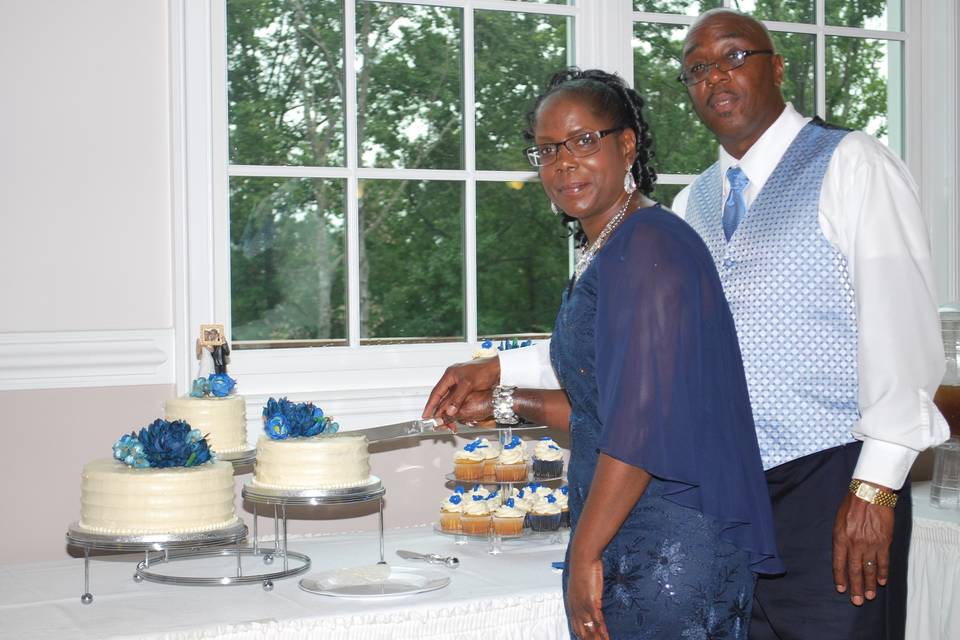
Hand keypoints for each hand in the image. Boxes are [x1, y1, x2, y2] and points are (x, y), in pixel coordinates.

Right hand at [421, 357, 499, 420]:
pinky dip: (455, 409)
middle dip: (438, 411)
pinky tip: (455, 416)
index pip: (436, 392)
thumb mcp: (469, 384)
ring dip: (448, 411)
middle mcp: (453, 380)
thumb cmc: (484, 370)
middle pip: (442, 398)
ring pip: (449, 400)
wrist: (498, 368)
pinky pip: (457, 401)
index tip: (426, 415)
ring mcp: (460, 384)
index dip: (430, 405)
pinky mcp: (467, 389)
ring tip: (447, 422)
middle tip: (436, 422)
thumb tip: (449, 411)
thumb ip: (458, 398)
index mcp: (450, 375)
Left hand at [567, 557, 608, 639]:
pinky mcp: (591, 602)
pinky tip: (606, 637)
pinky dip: (602, 630)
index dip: (582, 635)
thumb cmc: (582, 569)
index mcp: (571, 604)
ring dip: (597, 639)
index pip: (576, 626)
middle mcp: (575, 607)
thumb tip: (587, 598)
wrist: (583, 558)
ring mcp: (583, 606)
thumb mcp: (580, 585)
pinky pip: (597, 620)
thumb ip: (582, 594)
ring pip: (590, 629)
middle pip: (582, 631)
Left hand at [832, 486, 895, 605]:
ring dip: (869, 584)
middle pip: (854, 570)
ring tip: (869, 596)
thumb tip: (843, 553)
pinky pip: (883, 561)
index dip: (840, 577)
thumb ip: (840, 537)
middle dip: (855, 587)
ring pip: (869, 569)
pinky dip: (882, 573)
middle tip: (857, 601)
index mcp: (840, 538)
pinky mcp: (883, 542)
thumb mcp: (838, 520)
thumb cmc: (852, 505)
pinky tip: (881, 582)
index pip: (838, 563)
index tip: (841, 589)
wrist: (870, 494)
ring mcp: (870, 544)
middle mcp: (854, 544)